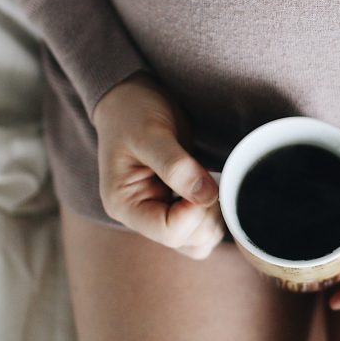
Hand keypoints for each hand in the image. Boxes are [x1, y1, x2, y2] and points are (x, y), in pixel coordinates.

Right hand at [91, 72, 225, 258]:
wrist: (131, 98)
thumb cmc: (132, 112)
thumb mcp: (150, 132)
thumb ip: (175, 165)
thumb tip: (205, 195)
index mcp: (124, 205)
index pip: (170, 232)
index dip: (195, 210)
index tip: (202, 177)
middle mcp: (141, 217)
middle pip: (189, 241)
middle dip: (207, 211)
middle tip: (207, 175)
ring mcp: (160, 214)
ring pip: (200, 241)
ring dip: (214, 214)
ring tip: (208, 179)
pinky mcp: (177, 208)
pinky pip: (203, 229)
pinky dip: (215, 212)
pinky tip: (209, 185)